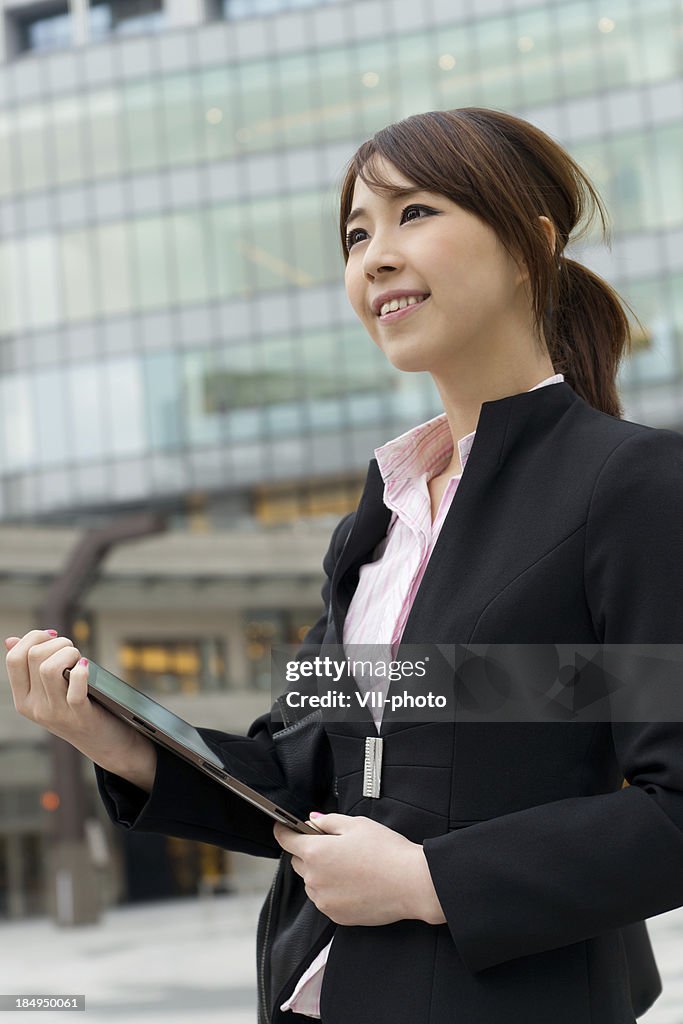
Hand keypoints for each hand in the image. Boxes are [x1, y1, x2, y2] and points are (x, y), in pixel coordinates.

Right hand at [4, 630, 155, 787]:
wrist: (104, 743)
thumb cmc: (78, 709)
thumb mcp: (49, 692)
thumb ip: (32, 668)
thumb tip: (10, 640)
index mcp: (23, 699)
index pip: (14, 659)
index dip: (33, 638)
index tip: (52, 636)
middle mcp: (34, 707)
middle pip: (34, 657)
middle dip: (57, 643)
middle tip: (72, 650)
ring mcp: (56, 713)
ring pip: (49, 668)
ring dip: (69, 653)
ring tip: (79, 658)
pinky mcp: (79, 716)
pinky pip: (75, 689)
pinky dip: (81, 671)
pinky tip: (86, 666)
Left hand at [273, 812, 445, 926]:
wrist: (411, 884)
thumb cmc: (386, 851)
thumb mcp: (357, 825)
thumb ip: (328, 821)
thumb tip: (312, 821)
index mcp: (316, 852)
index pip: (286, 840)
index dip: (283, 830)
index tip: (283, 827)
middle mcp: (314, 879)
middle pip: (298, 862)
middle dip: (308, 851)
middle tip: (334, 845)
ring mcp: (324, 900)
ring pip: (312, 882)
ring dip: (320, 873)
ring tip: (350, 866)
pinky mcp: (336, 916)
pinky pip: (325, 899)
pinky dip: (332, 890)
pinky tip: (354, 883)